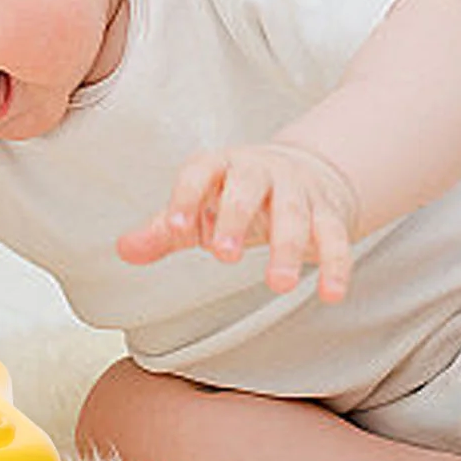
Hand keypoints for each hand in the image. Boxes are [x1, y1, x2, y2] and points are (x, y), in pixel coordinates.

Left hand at [115, 143, 359, 301]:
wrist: (301, 171)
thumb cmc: (233, 196)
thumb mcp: (198, 208)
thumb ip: (164, 230)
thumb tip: (124, 249)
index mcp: (220, 166)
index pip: (199, 172)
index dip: (186, 197)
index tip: (176, 228)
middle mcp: (260, 170)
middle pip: (248, 187)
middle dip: (236, 218)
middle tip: (223, 256)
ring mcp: (297, 190)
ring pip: (295, 213)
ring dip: (288, 248)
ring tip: (278, 285)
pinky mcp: (329, 212)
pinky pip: (336, 236)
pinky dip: (336, 264)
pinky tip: (332, 294)